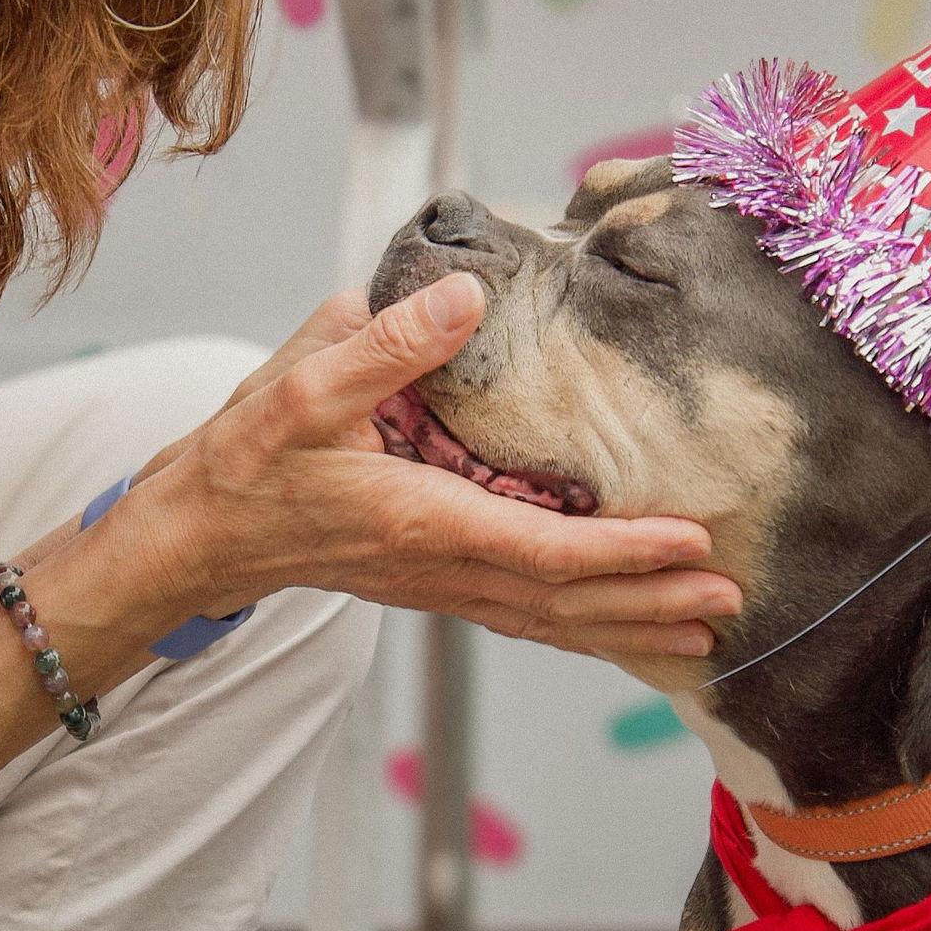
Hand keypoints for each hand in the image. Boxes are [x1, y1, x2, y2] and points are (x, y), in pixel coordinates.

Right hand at [123, 275, 736, 657]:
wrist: (201, 534)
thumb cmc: (249, 461)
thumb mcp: (304, 387)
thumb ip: (388, 344)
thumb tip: (468, 297)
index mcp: (423, 520)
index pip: (543, 549)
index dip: (622, 550)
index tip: (689, 542)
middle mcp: (443, 567)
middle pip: (564, 600)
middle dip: (650, 602)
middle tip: (729, 601)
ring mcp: (442, 584)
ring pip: (550, 619)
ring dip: (627, 627)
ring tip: (700, 633)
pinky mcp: (437, 582)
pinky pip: (525, 614)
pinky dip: (582, 624)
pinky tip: (620, 628)